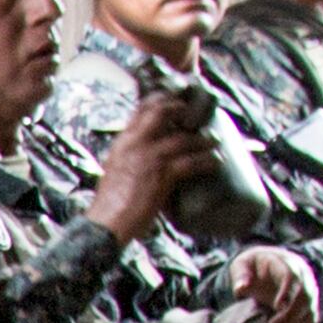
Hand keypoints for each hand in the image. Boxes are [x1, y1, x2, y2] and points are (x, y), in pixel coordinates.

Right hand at [86, 92, 211, 241]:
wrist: (107, 222)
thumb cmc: (110, 203)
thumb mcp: (115, 170)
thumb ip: (131, 158)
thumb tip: (147, 157)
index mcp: (122, 143)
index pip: (141, 110)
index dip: (160, 100)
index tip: (174, 101)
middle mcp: (135, 144)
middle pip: (161, 112)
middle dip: (181, 109)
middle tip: (194, 113)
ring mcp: (150, 158)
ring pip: (183, 138)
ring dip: (202, 139)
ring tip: (213, 141)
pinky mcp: (163, 175)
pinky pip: (191, 162)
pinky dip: (206, 161)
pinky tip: (215, 162)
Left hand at [233, 248, 320, 322]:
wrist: (269, 267)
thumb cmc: (253, 267)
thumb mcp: (242, 265)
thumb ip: (240, 275)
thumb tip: (241, 288)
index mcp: (286, 264)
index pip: (291, 276)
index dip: (287, 292)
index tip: (277, 307)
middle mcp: (303, 278)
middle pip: (305, 297)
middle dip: (290, 315)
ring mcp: (309, 293)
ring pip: (309, 312)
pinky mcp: (308, 307)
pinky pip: (309, 322)